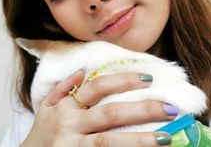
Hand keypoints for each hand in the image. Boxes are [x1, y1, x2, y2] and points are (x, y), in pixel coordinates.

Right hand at [20, 70, 173, 146]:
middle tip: (171, 108)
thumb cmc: (40, 136)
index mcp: (66, 107)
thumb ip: (62, 89)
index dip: (123, 81)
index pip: (98, 87)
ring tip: (167, 137)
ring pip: (111, 141)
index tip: (148, 79)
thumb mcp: (45, 109)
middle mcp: (71, 125)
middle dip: (142, 109)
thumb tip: (83, 71)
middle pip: (111, 113)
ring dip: (141, 139)